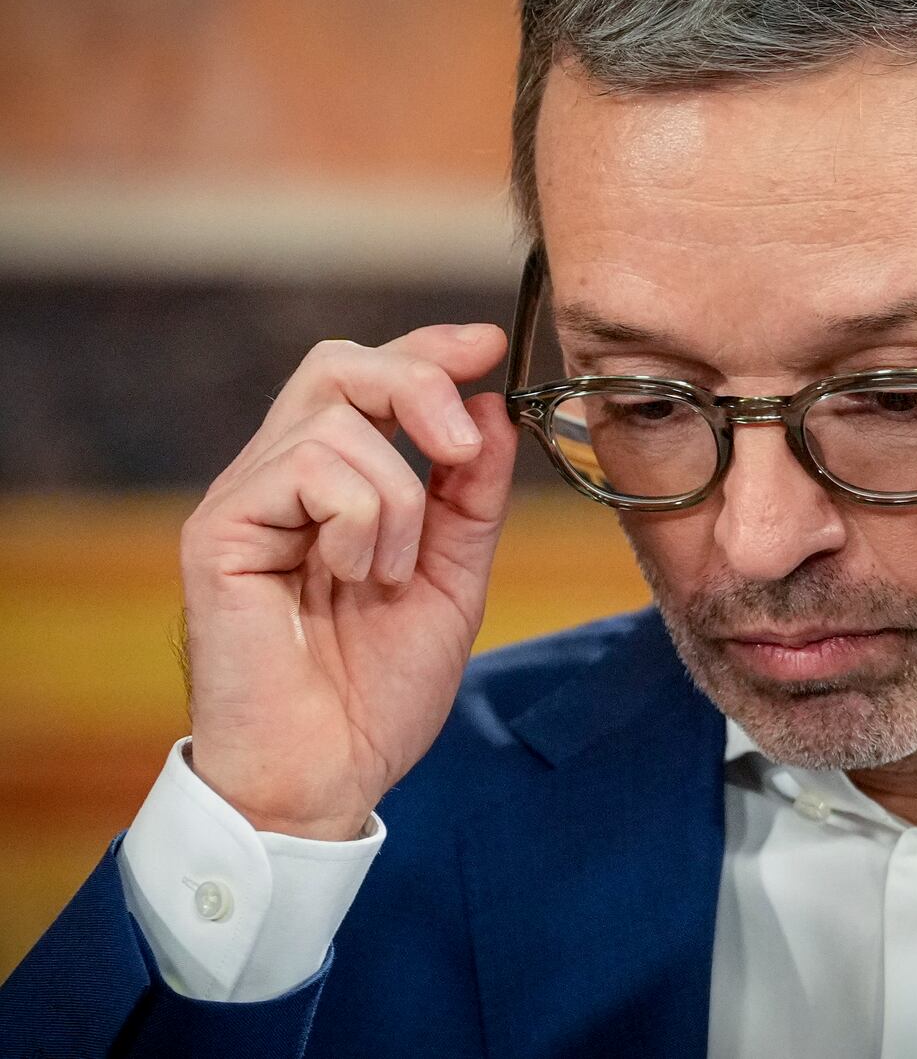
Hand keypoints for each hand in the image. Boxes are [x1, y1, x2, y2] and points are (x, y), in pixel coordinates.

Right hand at [179, 325, 516, 837]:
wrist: (328, 775)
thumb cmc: (379, 690)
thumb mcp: (455, 578)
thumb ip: (472, 497)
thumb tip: (492, 408)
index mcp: (335, 486)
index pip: (369, 379)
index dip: (429, 350)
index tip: (490, 346)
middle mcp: (281, 479)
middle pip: (339, 364)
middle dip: (418, 384)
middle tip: (458, 449)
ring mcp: (245, 501)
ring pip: (337, 421)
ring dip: (398, 500)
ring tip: (389, 576)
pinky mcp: (219, 531)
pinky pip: (307, 467)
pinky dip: (360, 520)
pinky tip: (355, 579)